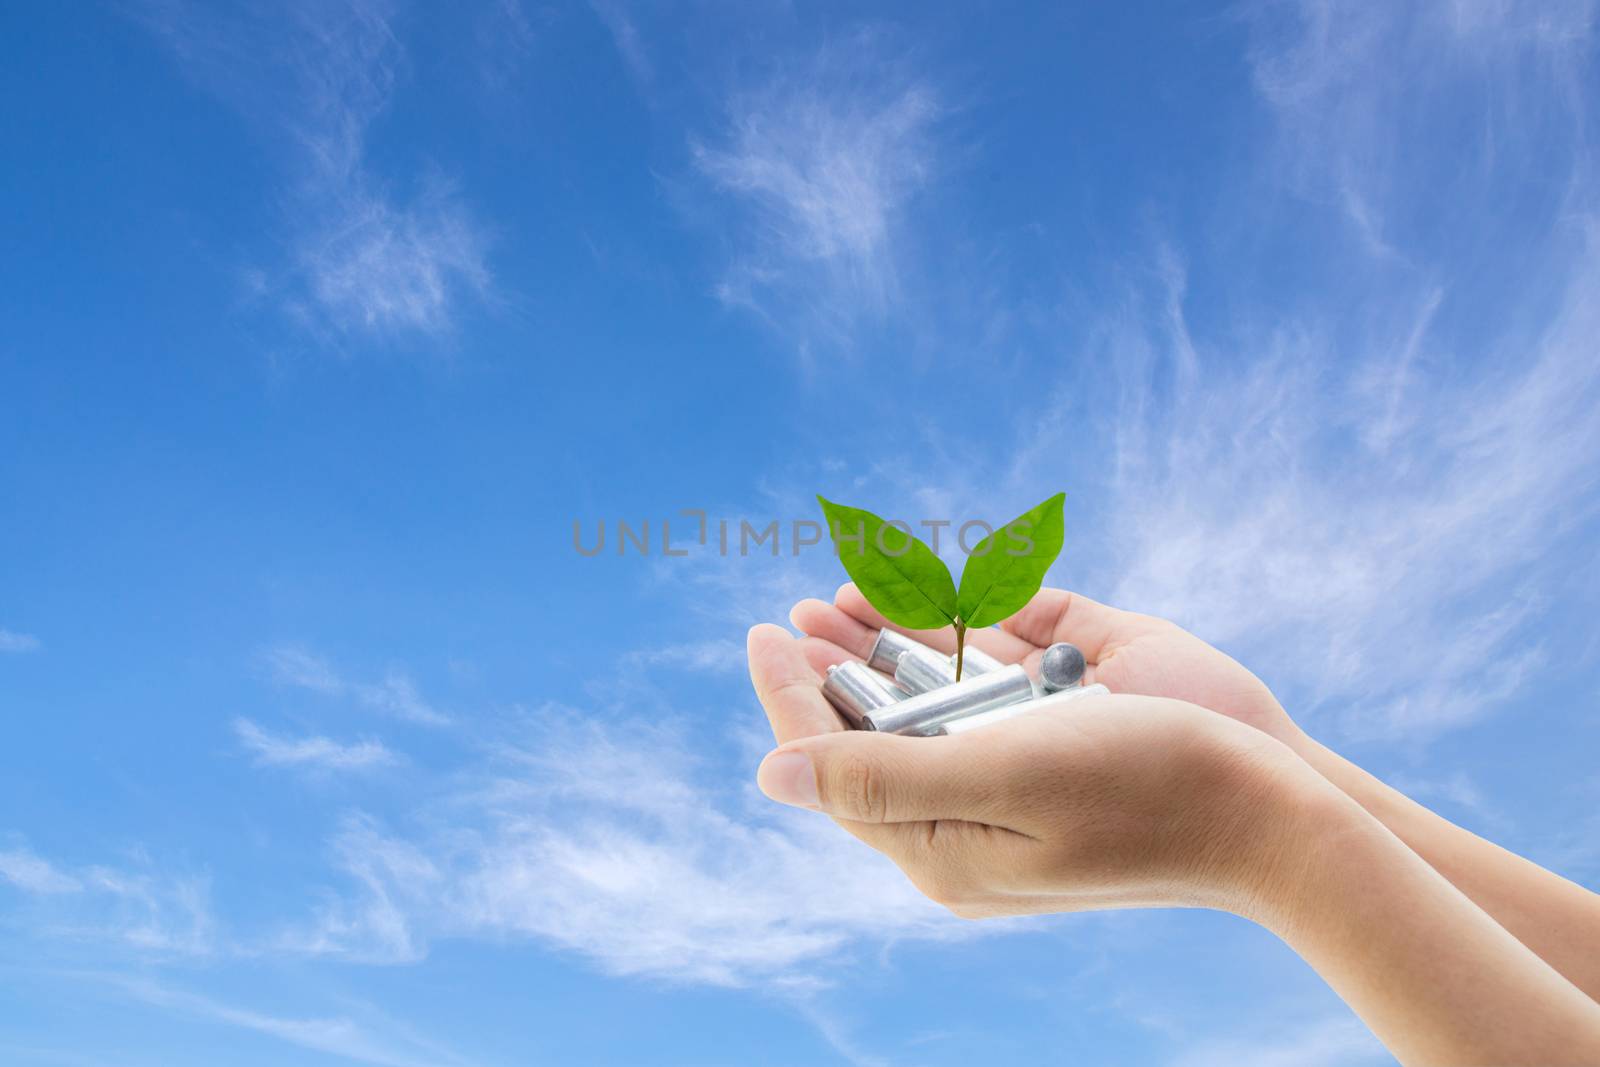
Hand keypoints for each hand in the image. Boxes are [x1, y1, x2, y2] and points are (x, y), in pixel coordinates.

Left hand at [747, 623, 1325, 919]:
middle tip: (791, 617)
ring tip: (836, 607)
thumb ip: (879, 777)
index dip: (792, 696)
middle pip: (873, 740)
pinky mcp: (1056, 758)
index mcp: (940, 848)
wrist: (1274, 812)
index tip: (762, 630)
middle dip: (831, 673)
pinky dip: (953, 658)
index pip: (836, 766)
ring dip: (882, 657)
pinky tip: (932, 627)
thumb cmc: (1143, 789)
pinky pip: (984, 707)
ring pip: (925, 717)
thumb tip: (768, 775)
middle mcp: (966, 825)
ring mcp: (1012, 791)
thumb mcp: (1000, 781)